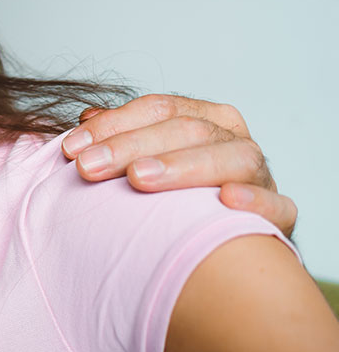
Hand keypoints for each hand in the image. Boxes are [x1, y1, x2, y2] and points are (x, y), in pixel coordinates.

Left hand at [61, 94, 296, 236]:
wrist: (223, 242)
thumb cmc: (175, 194)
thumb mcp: (148, 158)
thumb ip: (121, 136)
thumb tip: (85, 118)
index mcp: (206, 118)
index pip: (159, 109)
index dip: (114, 125)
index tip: (71, 148)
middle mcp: (236, 139)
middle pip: (187, 130)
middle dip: (131, 146)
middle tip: (89, 167)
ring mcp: (261, 176)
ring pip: (231, 158)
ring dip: (183, 166)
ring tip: (139, 178)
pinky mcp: (280, 215)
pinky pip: (276, 205)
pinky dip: (255, 201)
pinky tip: (226, 201)